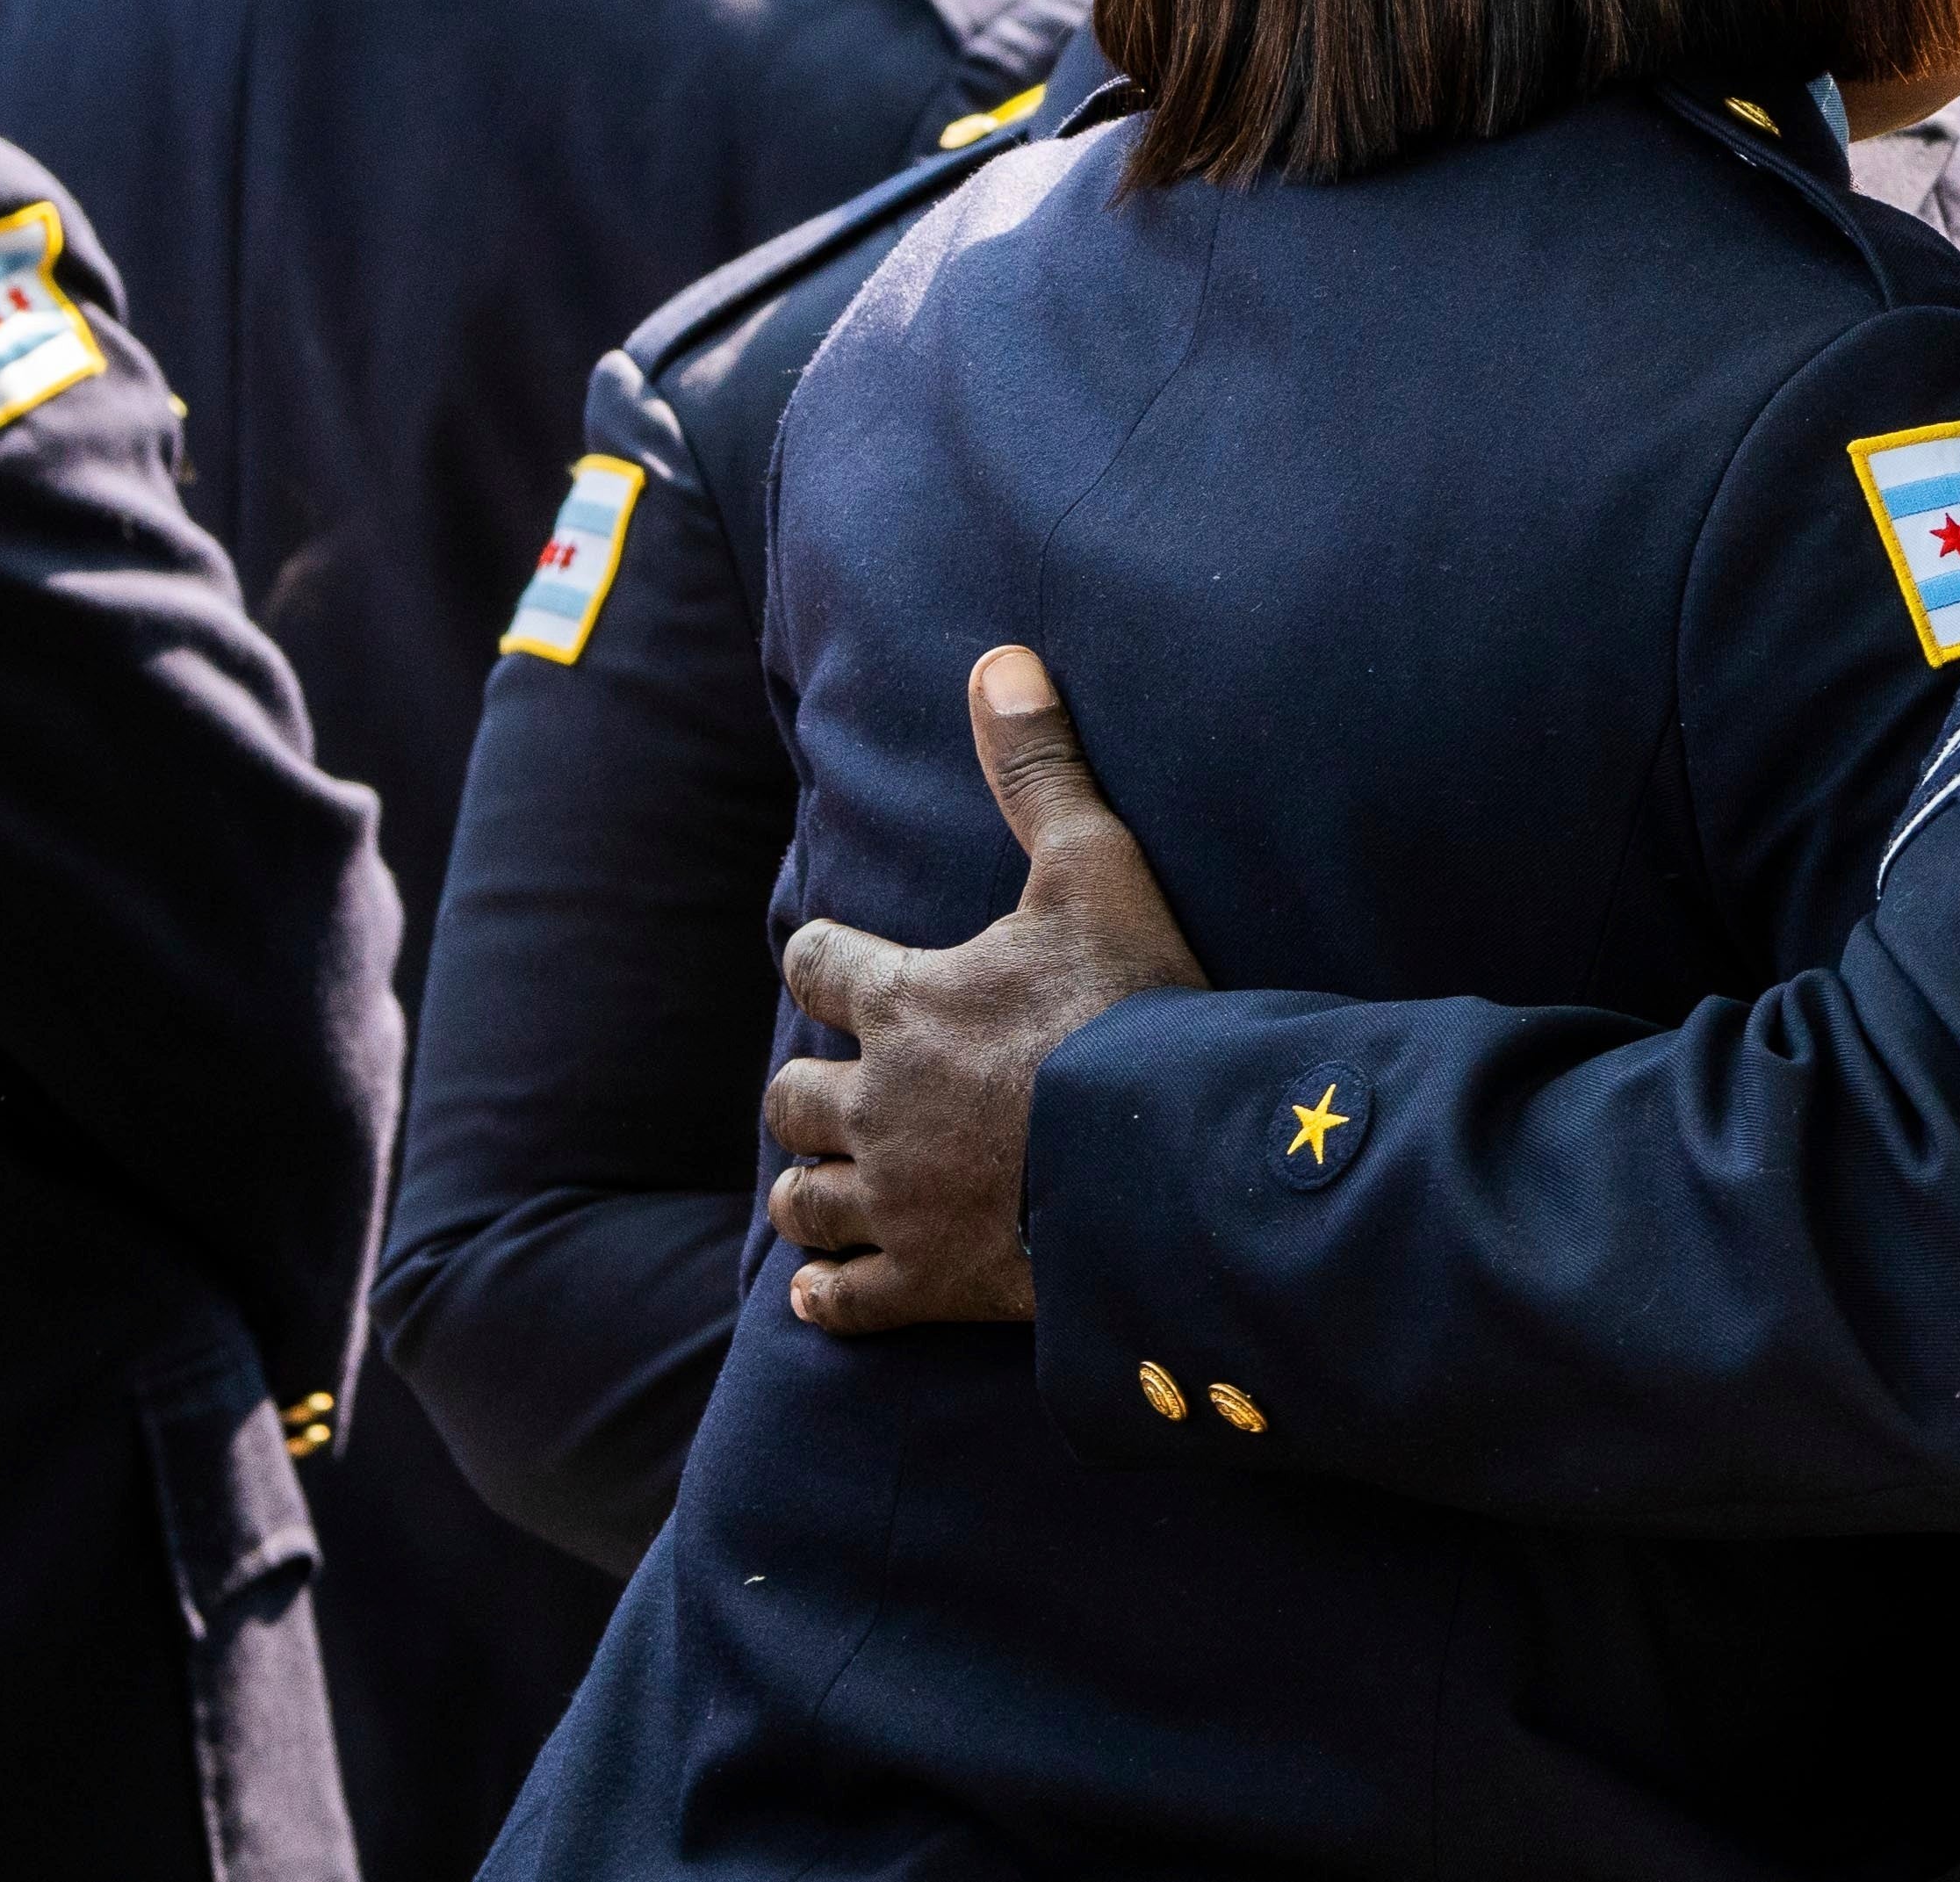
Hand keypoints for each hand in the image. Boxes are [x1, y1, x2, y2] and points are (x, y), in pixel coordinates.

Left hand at [763, 646, 1209, 1332]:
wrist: (1168, 1160)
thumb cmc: (1134, 1005)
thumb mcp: (1094, 868)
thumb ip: (1039, 770)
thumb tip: (998, 660)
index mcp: (904, 1000)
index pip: (814, 963)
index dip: (820, 957)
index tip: (831, 960)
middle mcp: (877, 1101)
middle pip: (791, 1094)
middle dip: (807, 1087)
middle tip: (840, 1084)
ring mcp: (897, 1199)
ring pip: (803, 1196)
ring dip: (809, 1184)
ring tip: (826, 1180)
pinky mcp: (929, 1280)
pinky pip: (845, 1298)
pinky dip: (830, 1293)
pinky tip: (826, 1288)